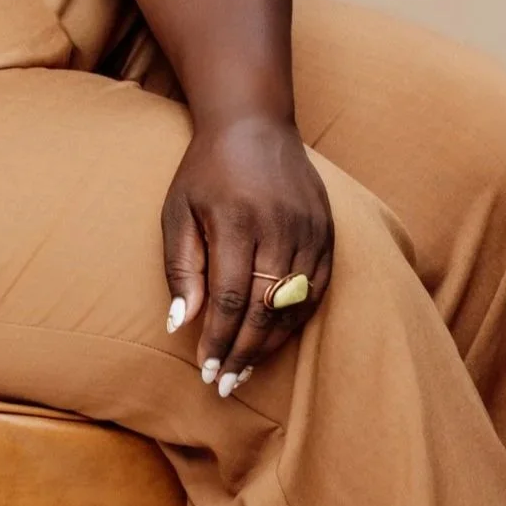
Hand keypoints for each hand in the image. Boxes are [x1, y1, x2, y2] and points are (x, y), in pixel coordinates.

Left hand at [161, 112, 333, 397]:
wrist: (253, 123)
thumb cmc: (206, 169)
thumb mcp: (178, 210)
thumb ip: (180, 267)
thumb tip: (180, 324)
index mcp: (236, 222)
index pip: (230, 299)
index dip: (219, 340)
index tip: (206, 370)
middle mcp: (278, 229)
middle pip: (265, 310)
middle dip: (243, 352)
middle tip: (224, 383)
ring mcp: (309, 230)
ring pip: (294, 305)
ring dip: (270, 343)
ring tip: (245, 368)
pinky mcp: (328, 231)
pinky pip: (318, 289)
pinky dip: (296, 319)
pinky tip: (275, 338)